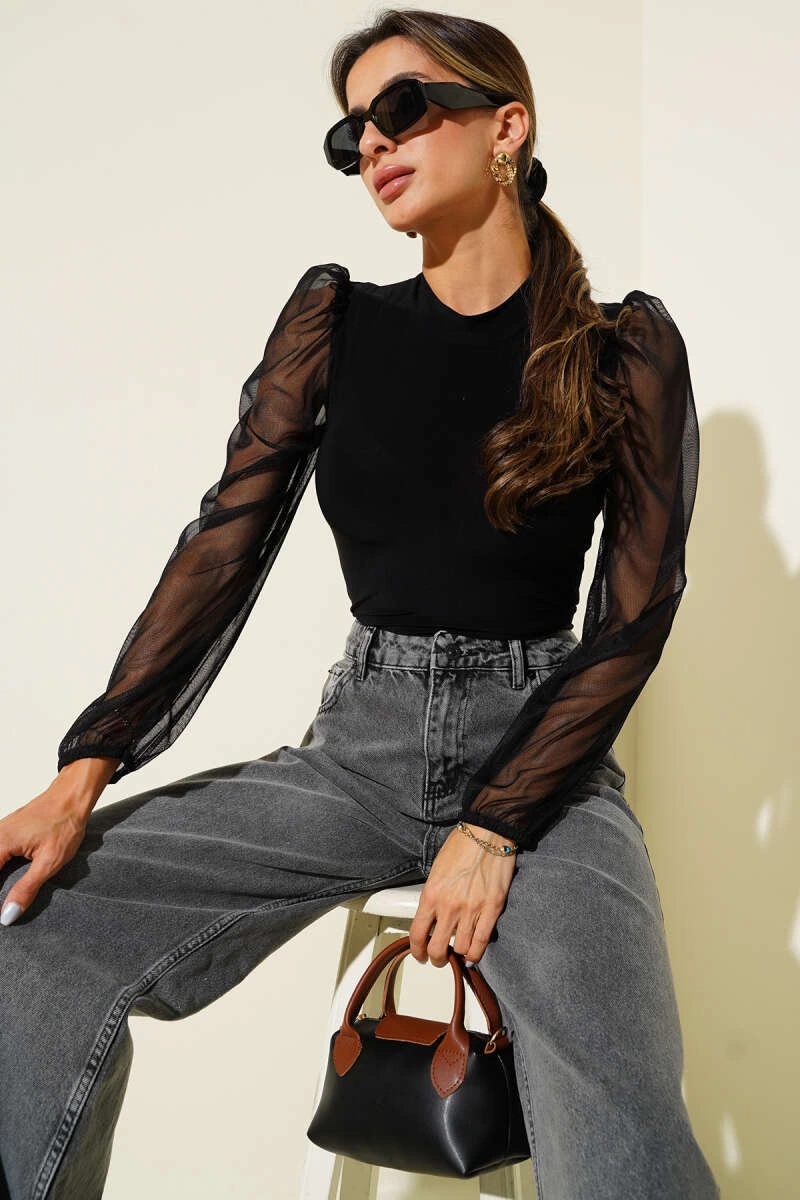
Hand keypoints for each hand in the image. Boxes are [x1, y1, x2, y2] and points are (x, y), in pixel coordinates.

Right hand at [0, 785, 89, 925]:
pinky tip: (10, 878)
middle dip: (0, 886)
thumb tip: (7, 914)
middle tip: (5, 907)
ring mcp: (1, 831)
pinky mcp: (8, 831)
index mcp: (1, 843)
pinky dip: (2, 866)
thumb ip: (26, 889)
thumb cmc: (64, 823)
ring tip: (7, 894)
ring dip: (1, 877)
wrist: (73, 796)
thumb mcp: (49, 862)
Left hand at [408, 823, 516, 967]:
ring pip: (461, 948)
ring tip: (459, 950)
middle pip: (437, 948)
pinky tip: (472, 953)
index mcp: (431, 894)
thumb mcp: (436, 870)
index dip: (417, 950)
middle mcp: (449, 906)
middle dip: (436, 958)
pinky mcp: (492, 908)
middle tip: (439, 958)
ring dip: (458, 954)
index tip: (420, 954)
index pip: (417, 933)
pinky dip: (475, 952)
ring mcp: (472, 909)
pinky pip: (482, 941)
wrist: (487, 833)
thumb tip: (432, 916)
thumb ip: (433, 896)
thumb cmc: (461, 846)